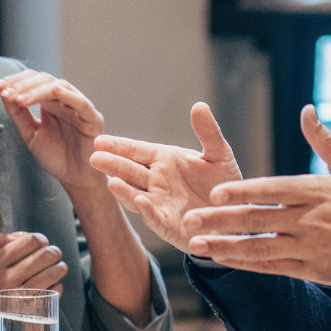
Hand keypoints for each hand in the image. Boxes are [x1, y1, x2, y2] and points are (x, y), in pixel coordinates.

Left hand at [0, 70, 106, 193]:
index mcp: (50, 102)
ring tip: (21, 98)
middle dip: (24, 85)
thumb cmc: (56, 156)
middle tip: (8, 93)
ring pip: (61, 87)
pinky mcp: (93, 120)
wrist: (73, 179)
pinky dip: (69, 96)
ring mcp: (79, 108)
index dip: (16, 80)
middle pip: (45, 80)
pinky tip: (55, 92)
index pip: (33, 80)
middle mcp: (64, 101)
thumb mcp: (30, 133)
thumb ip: (18, 113)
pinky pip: (82, 104)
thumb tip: (1, 90)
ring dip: (39, 90)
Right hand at [0, 231, 68, 330]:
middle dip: (54, 253)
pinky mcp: (27, 313)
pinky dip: (57, 287)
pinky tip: (52, 286)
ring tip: (58, 269)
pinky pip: (52, 293)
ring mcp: (17, 297)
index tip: (42, 245)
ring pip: (52, 273)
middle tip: (54, 256)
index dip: (42, 240)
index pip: (30, 241)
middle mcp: (5, 278)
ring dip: (60, 268)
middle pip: (45, 255)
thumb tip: (22, 235)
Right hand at [90, 102, 241, 252]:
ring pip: (135, 195)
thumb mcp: (219, 155)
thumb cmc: (223, 184)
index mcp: (164, 160)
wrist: (235, 216)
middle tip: (94, 158)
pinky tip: (140, 202)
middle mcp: (156, 181)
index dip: (118, 146)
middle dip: (112, 165)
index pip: (136, 150)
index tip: (99, 141)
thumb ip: (208, 132)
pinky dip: (147, 211)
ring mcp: (159, 204)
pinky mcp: (168, 225)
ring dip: (123, 191)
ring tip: (111, 182)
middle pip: (129, 171)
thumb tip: (199, 105)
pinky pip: (155, 218)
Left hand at [180, 105, 330, 284]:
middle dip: (220, 220)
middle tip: (190, 219)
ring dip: (225, 246)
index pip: (272, 190)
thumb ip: (323, 141)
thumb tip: (307, 110)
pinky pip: (270, 266)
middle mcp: (308, 220)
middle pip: (257, 219)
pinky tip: (221, 258)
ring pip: (258, 247)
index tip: (216, 192)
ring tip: (197, 244)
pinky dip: (244, 263)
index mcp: (315, 191)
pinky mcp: (308, 268)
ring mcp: (306, 246)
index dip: (243, 192)